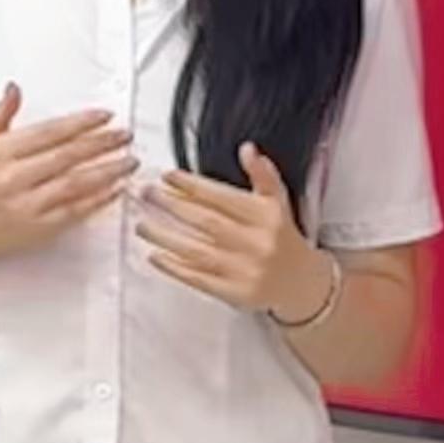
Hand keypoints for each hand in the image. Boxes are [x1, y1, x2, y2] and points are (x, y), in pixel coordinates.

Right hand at [0, 87, 139, 296]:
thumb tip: (14, 88)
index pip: (48, 133)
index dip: (81, 123)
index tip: (105, 116)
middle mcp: (13, 179)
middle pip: (67, 156)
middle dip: (102, 144)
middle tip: (125, 135)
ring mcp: (27, 206)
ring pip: (76, 184)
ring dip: (108, 171)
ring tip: (129, 161)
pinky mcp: (39, 229)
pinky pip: (75, 211)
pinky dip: (99, 200)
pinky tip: (117, 188)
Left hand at [144, 148, 331, 318]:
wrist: (301, 282)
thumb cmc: (282, 237)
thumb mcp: (278, 202)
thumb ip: (262, 175)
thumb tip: (247, 149)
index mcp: (265, 216)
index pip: (221, 197)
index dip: (192, 185)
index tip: (168, 177)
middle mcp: (256, 242)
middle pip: (205, 221)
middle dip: (171, 206)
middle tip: (146, 195)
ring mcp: (244, 270)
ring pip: (197, 251)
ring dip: (166, 237)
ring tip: (142, 225)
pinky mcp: (235, 293)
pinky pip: (199, 279)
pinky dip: (174, 268)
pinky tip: (155, 256)